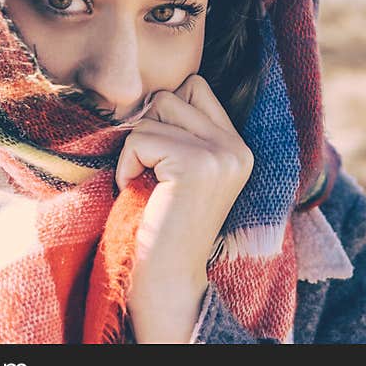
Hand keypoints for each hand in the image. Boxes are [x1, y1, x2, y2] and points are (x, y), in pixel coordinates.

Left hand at [115, 73, 254, 342]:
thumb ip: (182, 128)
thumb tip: (152, 88)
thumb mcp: (182, 168)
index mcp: (238, 145)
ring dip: (136, 147)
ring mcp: (221, 154)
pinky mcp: (197, 164)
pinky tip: (137, 192)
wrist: (166, 279)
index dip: (164, 115)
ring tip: (146, 183)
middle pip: (171, 95)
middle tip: (150, 173)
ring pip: (154, 112)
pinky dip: (127, 164)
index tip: (159, 157)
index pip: (195, 86)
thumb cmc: (162, 222)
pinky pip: (140, 138)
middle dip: (147, 130)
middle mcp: (237, 146)